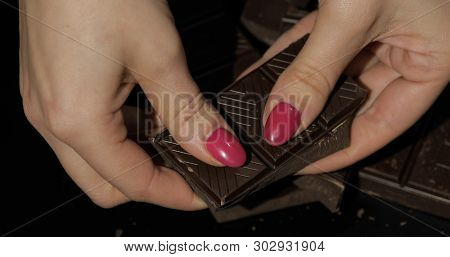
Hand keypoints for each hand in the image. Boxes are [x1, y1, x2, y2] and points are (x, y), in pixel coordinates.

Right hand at [19, 0, 245, 208]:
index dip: (175, 194)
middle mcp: (51, 118)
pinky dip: (120, 135)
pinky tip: (148, 115)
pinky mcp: (51, 85)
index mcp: (75, 118)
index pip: (132, 183)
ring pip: (95, 161)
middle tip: (192, 169)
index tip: (206, 189)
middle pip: (106, 184)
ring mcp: (46, 102)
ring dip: (137, 159)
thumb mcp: (159, 55)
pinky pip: (86, 131)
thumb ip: (188, 113)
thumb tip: (217, 150)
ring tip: (176, 140)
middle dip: (151, 184)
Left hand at [244, 0, 449, 173]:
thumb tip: (284, 119)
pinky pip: (319, 46)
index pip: (379, 126)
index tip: (296, 159)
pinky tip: (264, 76)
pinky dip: (292, 60)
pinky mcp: (355, 14)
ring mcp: (380, 32)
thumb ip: (316, 71)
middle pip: (350, 103)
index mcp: (433, 63)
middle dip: (307, 120)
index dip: (336, 150)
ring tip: (257, 110)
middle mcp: (408, 51)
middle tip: (269, 136)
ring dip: (292, 91)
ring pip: (330, 76)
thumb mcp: (356, 15)